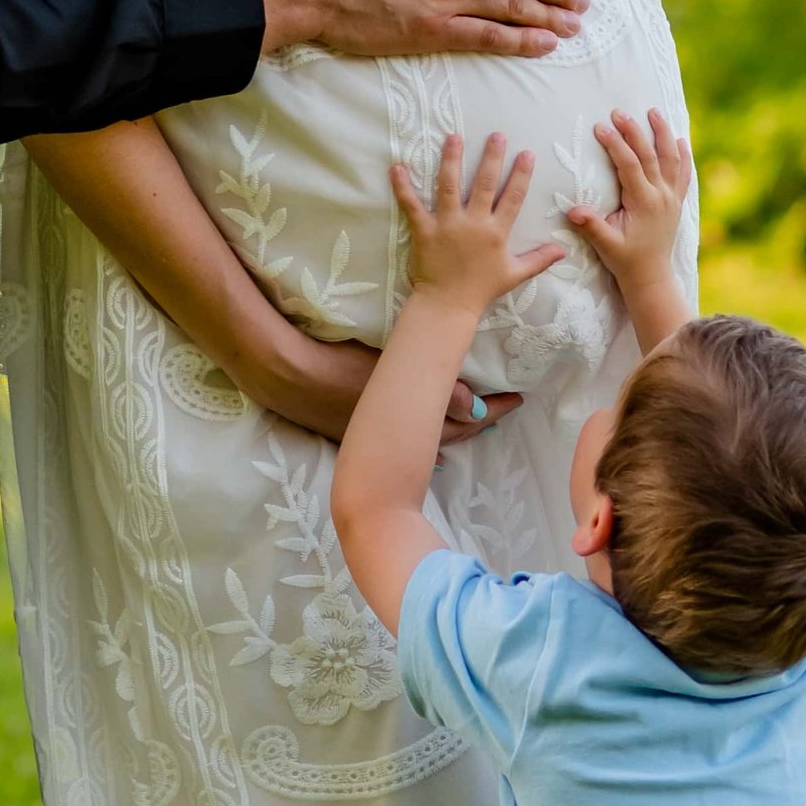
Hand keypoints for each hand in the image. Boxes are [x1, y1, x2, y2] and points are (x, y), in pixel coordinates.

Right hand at [244, 325, 521, 448]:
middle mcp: (401, 437)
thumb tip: (473, 406)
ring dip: (454, 430)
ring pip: (431, 440)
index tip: (517, 401)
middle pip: (453, 437)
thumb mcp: (391, 368)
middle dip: (479, 424)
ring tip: (473, 419)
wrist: (288, 376)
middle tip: (501, 409)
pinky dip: (426, 432)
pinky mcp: (362, 435)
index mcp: (412, 421)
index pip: (467, 421)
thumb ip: (435, 384)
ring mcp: (380, 440)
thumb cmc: (341, 365)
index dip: (494, 410)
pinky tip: (426, 425)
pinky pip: (407, 438)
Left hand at [390, 132, 566, 319]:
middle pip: (485, 184)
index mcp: (496, 232)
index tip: (526, 153)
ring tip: (453, 137)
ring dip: (451, 160)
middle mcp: (473, 224)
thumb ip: (538, 259)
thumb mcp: (514, 274)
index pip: (512, 198)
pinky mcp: (424, 231)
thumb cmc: (481, 290)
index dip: (521, 175)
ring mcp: (447, 225)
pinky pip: (412, 205)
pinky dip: (403, 187)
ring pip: (449, 186)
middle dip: (491, 158)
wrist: (448, 306)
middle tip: (496, 135)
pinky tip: (397, 167)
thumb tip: (563, 250)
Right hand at [565, 109, 693, 341]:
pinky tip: (680, 139)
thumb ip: (592, 226)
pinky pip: (684, 173)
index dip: (615, 145)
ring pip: (671, 158)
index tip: (600, 127)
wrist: (651, 276)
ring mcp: (672, 197)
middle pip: (650, 155)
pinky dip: (683, 155)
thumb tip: (572, 211)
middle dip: (634, 131)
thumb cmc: (626, 260)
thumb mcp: (606, 245)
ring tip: (653, 111)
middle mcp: (662, 196)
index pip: (630, 165)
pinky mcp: (676, 201)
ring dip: (662, 133)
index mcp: (644, 203)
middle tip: (619, 112)